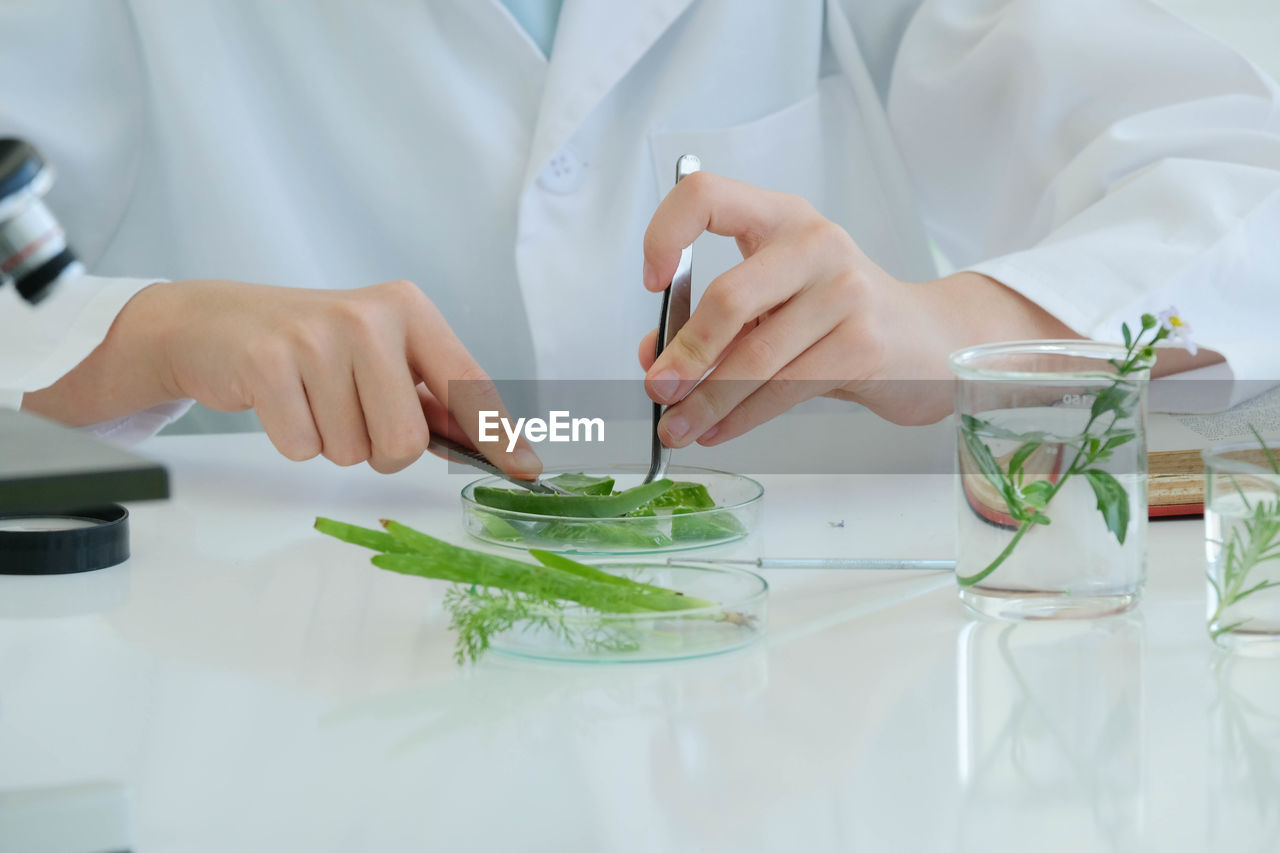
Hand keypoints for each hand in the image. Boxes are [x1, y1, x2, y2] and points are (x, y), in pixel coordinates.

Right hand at [24, 279, 539, 475]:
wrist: (215, 322)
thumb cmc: (312, 345)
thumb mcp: (381, 353)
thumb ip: (433, 396)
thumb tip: (498, 446)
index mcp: (409, 310)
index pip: (467, 386)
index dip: (498, 437)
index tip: (526, 471)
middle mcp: (371, 317)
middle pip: (406, 442)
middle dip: (379, 449)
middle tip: (350, 413)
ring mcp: (317, 338)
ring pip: (353, 451)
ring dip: (333, 443)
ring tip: (311, 399)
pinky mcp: (269, 363)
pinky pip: (304, 449)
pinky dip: (294, 440)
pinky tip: (282, 401)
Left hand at [637, 172, 1083, 446]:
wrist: (931, 341)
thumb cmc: (840, 318)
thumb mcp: (774, 304)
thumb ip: (714, 324)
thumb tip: (655, 360)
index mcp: (782, 217)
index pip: (707, 197)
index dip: (666, 234)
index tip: (653, 282)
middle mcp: (815, 243)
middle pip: (728, 298)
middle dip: (684, 355)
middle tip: (659, 390)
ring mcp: (845, 291)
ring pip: (755, 357)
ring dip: (707, 402)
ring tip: (679, 427)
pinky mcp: (863, 344)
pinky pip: (784, 388)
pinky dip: (742, 417)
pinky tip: (721, 430)